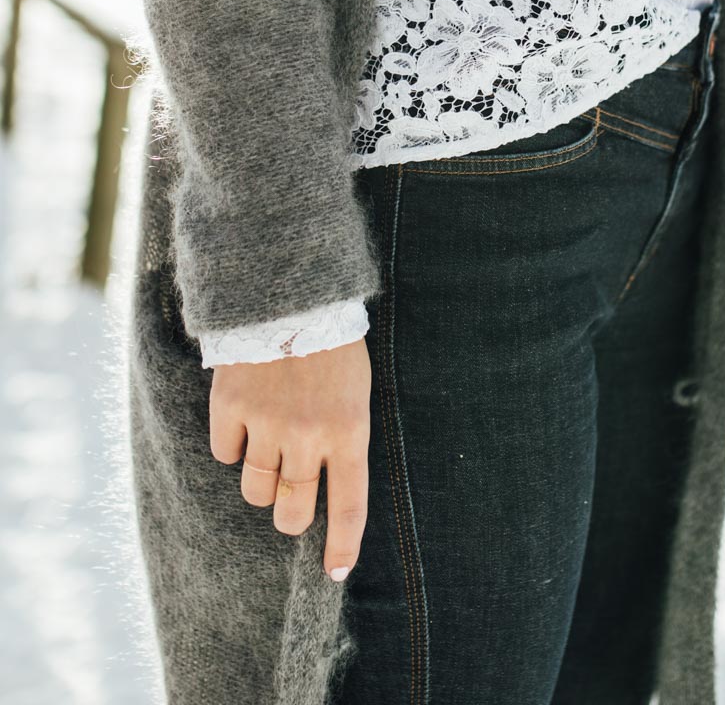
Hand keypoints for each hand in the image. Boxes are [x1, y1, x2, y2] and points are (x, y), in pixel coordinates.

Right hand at [209, 337, 371, 579]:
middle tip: (288, 500)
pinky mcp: (230, 408)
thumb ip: (341, 438)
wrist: (290, 295)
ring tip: (266, 450)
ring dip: (260, 482)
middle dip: (290, 515)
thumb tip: (323, 490)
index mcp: (349, 430)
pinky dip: (232, 445)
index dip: (342, 545)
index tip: (335, 572)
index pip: (349, 505)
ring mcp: (267, 423)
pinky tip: (244, 419)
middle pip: (292, 511)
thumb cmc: (331, 345)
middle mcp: (308, 435)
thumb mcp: (354, 391)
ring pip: (255, 490)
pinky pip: (225, 454)